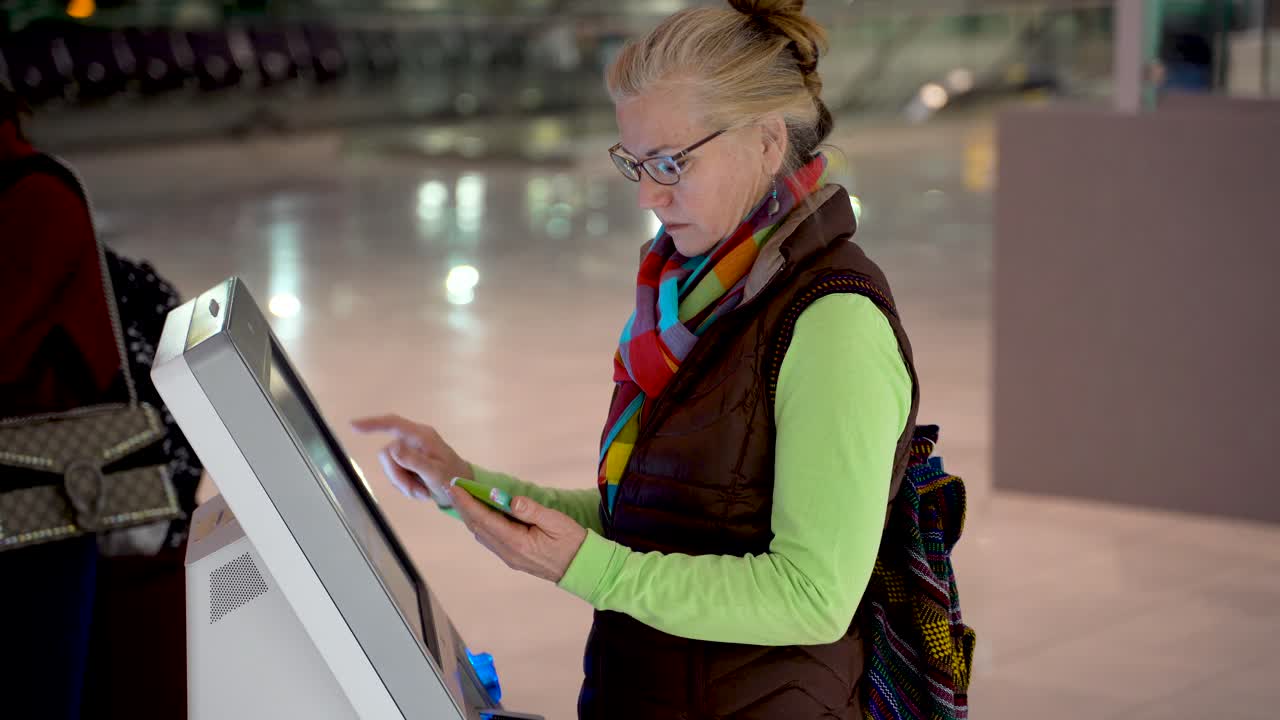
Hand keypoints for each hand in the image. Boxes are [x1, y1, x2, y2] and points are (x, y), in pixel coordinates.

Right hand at [351, 414, 471, 505]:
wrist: (465, 490)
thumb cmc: (455, 478)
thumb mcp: (435, 473)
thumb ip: (414, 461)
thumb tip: (391, 447)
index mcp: (422, 436)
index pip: (393, 424)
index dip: (372, 424)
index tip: (353, 426)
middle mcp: (414, 440)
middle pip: (388, 454)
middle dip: (398, 476)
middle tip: (417, 491)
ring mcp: (411, 452)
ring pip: (390, 467)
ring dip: (403, 484)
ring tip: (423, 492)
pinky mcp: (409, 463)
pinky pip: (395, 475)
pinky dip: (406, 486)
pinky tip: (421, 491)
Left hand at [449, 485, 587, 583]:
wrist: (583, 568)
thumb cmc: (573, 542)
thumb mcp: (556, 521)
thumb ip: (532, 510)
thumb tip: (510, 499)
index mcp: (517, 542)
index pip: (485, 519)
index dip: (467, 502)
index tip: (455, 486)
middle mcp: (508, 552)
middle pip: (478, 527)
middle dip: (463, 506)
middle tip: (452, 487)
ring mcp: (510, 557)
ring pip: (482, 534)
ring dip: (470, 515)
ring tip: (462, 497)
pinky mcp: (514, 558)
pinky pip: (491, 539)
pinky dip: (481, 523)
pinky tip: (481, 513)